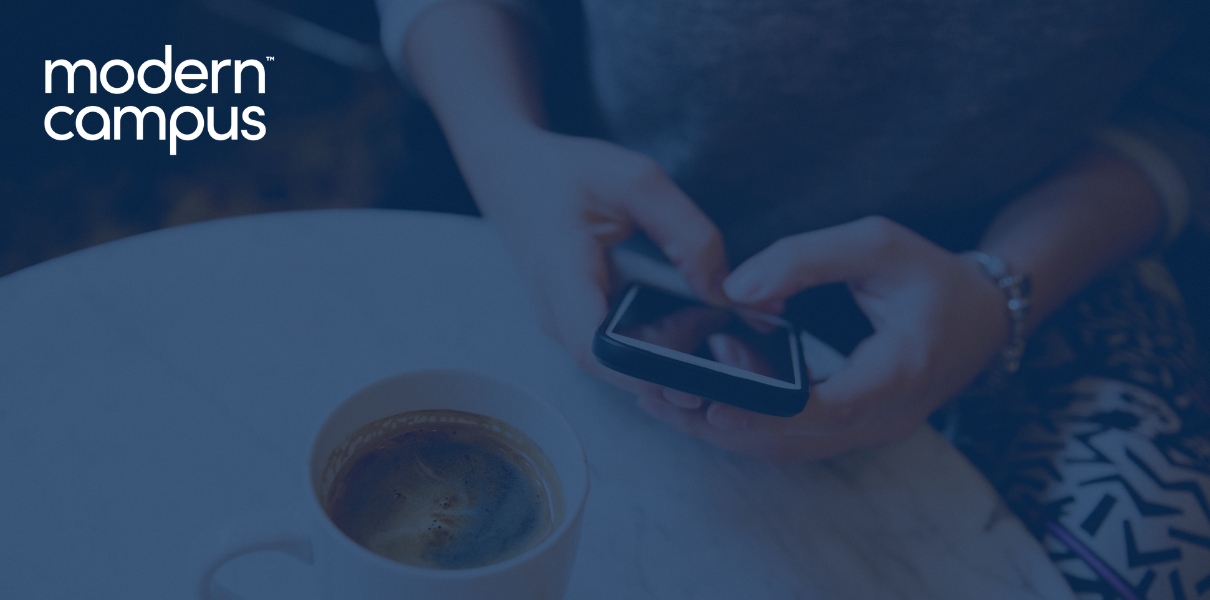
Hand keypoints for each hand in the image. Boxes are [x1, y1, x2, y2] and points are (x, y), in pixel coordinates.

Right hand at [465, 128, 728, 395]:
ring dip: (667, 354)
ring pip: (620, 366)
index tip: (696, 364)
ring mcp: (563, 327)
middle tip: (716, 328)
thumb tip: (722, 293)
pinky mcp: (575, 327)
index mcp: (561, 275)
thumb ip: (687, 233)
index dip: (646, 371)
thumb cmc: (569, 174)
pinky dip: (656, 343)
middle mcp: (556, 315)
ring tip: (705, 318)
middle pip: (616, 368)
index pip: (595, 349)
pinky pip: (618, 352)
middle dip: (673, 362)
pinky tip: (685, 316)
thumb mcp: (637, 180)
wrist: (515, 176)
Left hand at [637, 216, 1009, 460]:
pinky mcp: (854, 428)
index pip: (829, 409)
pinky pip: (794, 439)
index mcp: (899, 372)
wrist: (984, 315)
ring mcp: (871, 430)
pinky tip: (702, 399)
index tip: (715, 406)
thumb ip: (806, 259)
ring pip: (788, 448)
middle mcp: (885, 416)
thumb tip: (736, 288)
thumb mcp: (877, 244)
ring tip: (661, 399)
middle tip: (656, 397)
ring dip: (725, 429)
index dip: (769, 412)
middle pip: (793, 440)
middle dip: (721, 424)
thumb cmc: (933, 275)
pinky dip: (746, 424)